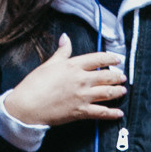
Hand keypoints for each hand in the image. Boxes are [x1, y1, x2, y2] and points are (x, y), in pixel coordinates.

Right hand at [8, 31, 125, 131]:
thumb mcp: (48, 64)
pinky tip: (119, 113)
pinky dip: (112, 113)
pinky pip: (101, 112)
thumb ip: (61, 52)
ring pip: (107, 93)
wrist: (27, 106)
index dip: (110, 58)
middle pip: (106, 76)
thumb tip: (66, 37)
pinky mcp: (81, 112)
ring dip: (117, 92)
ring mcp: (83, 96)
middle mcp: (81, 80)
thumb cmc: (34, 85)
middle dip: (117, 77)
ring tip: (123, 90)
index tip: (118, 59)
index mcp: (73, 66)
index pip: (97, 59)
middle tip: (123, 77)